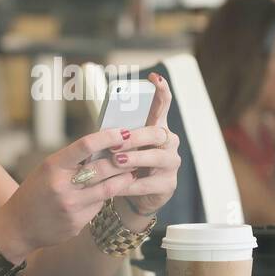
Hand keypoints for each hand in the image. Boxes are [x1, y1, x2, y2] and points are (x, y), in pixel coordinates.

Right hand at [0, 125, 139, 262]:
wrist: (18, 226)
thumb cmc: (34, 193)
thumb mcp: (47, 171)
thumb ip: (72, 161)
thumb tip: (103, 148)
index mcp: (53, 166)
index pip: (86, 145)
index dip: (108, 137)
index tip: (123, 133)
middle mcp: (62, 186)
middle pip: (104, 168)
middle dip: (123, 161)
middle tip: (135, 154)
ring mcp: (71, 206)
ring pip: (108, 189)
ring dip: (124, 180)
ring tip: (132, 173)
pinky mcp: (77, 223)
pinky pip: (99, 206)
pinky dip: (105, 198)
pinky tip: (107, 193)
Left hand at [113, 72, 179, 218]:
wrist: (135, 198)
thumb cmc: (126, 165)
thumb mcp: (122, 147)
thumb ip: (118, 135)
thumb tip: (103, 130)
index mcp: (157, 128)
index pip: (163, 104)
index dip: (161, 90)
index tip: (153, 78)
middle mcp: (169, 143)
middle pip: (157, 133)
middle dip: (136, 136)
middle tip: (116, 142)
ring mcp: (171, 164)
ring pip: (157, 158)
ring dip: (135, 158)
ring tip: (116, 160)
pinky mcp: (167, 185)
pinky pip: (148, 183)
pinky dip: (130, 184)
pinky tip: (117, 185)